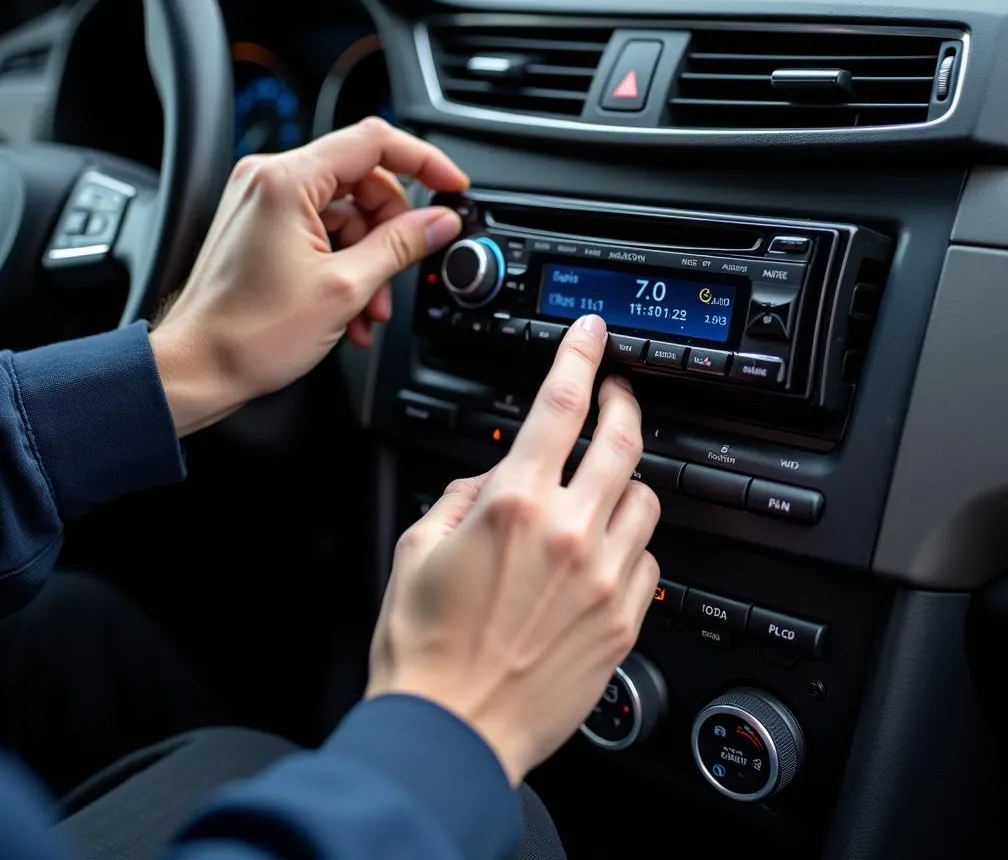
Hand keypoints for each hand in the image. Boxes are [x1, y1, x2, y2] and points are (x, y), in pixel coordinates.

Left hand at [150, 118, 467, 435]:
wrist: (198, 368)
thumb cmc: (249, 334)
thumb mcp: (346, 289)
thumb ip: (401, 245)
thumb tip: (440, 221)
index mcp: (287, 180)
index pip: (374, 142)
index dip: (423, 162)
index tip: (452, 186)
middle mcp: (270, 180)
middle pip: (363, 181)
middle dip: (391, 232)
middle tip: (402, 272)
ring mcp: (264, 203)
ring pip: (346, 213)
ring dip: (370, 260)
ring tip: (369, 309)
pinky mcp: (262, 228)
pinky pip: (322, 232)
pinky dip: (345, 266)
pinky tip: (351, 309)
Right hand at [366, 314, 661, 785]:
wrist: (452, 732)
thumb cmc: (424, 647)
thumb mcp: (417, 547)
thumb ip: (460, 495)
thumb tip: (492, 477)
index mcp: (512, 505)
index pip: (559, 405)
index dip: (579, 357)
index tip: (592, 335)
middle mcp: (568, 534)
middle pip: (622, 440)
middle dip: (623, 403)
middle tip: (618, 393)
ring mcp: (604, 578)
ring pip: (646, 498)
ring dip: (626, 481)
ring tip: (604, 487)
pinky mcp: (623, 621)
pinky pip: (650, 559)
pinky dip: (631, 544)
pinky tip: (603, 554)